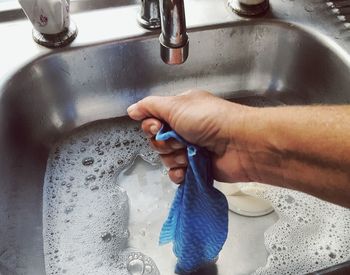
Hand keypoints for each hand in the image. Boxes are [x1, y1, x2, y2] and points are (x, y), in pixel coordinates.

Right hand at [127, 90, 253, 183]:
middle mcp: (184, 129)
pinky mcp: (196, 168)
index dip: (151, 126)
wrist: (239, 144)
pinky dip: (179, 174)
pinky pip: (176, 174)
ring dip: (174, 158)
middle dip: (165, 143)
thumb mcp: (176, 105)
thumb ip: (150, 106)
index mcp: (180, 111)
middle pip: (157, 141)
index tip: (157, 127)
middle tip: (180, 140)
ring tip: (190, 154)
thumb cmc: (210, 120)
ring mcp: (191, 149)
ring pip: (166, 159)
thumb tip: (132, 109)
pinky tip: (187, 170)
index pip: (153, 121)